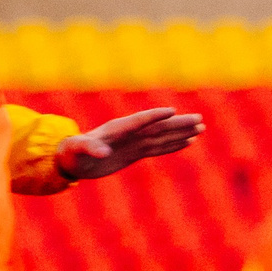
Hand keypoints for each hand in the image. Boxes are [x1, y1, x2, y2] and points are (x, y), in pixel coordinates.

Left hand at [55, 107, 204, 180]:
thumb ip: (89, 148)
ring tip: (200, 128)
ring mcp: (134, 142)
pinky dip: (174, 145)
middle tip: (199, 120)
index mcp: (116, 129)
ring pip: (162, 135)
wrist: (71, 159)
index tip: (172, 111)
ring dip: (181, 132)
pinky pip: (159, 147)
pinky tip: (188, 142)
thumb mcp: (77, 150)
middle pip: (158, 126)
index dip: (154, 116)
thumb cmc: (71, 152)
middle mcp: (129, 133)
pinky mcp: (136, 152)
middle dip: (178, 123)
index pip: (140, 121)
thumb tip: (103, 153)